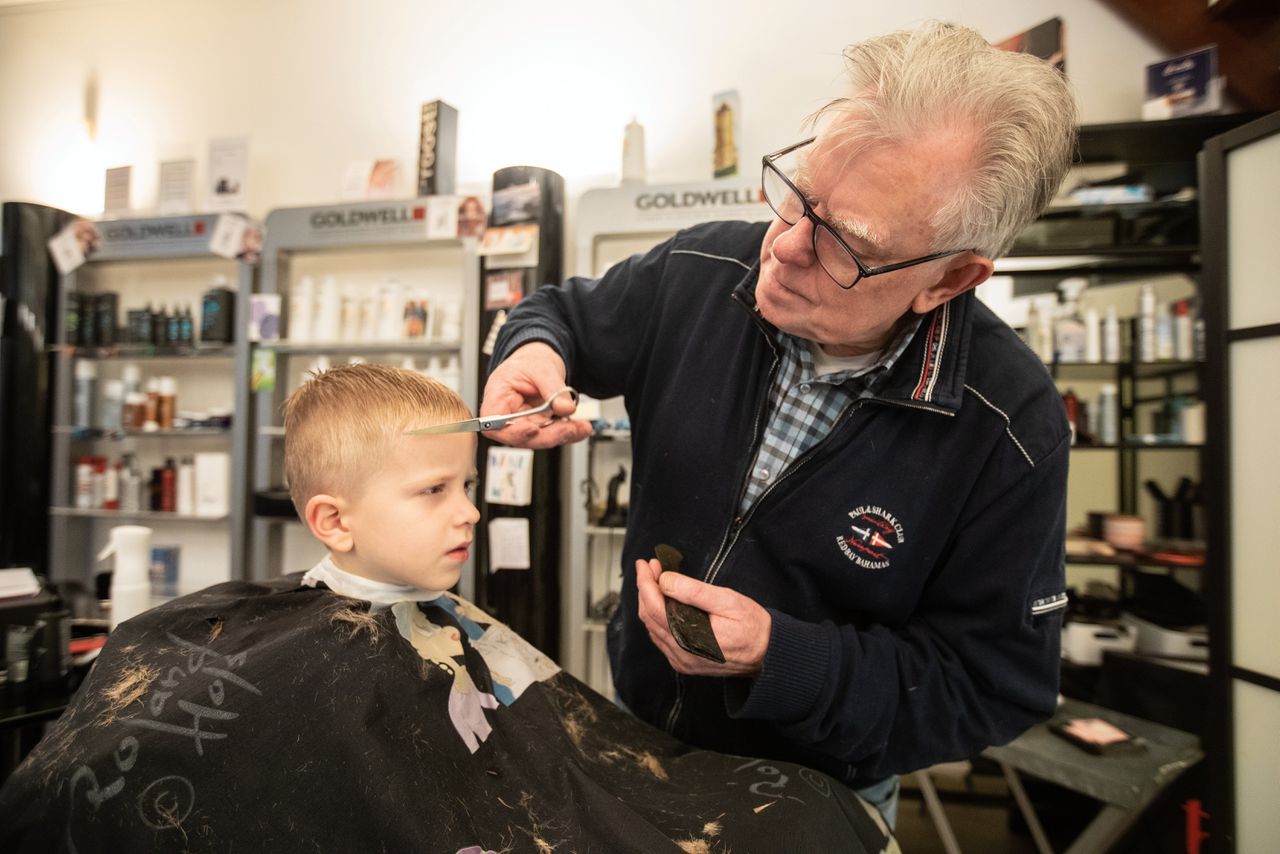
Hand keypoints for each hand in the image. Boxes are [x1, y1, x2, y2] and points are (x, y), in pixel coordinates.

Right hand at [480, 342, 592, 448]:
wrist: (540, 360)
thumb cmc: (530, 361)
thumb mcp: (542, 367)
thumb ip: (553, 388)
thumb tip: (565, 408)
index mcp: (497, 397)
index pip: (494, 424)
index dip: (513, 432)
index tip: (533, 429)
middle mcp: (508, 415)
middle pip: (521, 436)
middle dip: (547, 435)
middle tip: (569, 429)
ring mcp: (524, 423)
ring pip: (539, 439)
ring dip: (561, 435)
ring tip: (581, 427)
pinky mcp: (539, 427)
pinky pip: (552, 435)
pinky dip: (568, 433)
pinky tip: (581, 429)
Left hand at [635, 558, 771, 676]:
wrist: (768, 654)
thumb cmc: (753, 627)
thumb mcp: (727, 601)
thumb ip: (694, 591)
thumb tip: (665, 580)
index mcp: (689, 637)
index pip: (654, 606)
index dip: (645, 582)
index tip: (645, 564)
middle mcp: (681, 653)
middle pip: (649, 617)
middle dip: (646, 588)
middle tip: (652, 567)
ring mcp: (681, 660)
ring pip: (652, 628)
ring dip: (650, 601)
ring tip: (657, 579)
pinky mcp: (685, 662)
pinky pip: (661, 638)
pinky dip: (657, 617)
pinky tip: (663, 602)